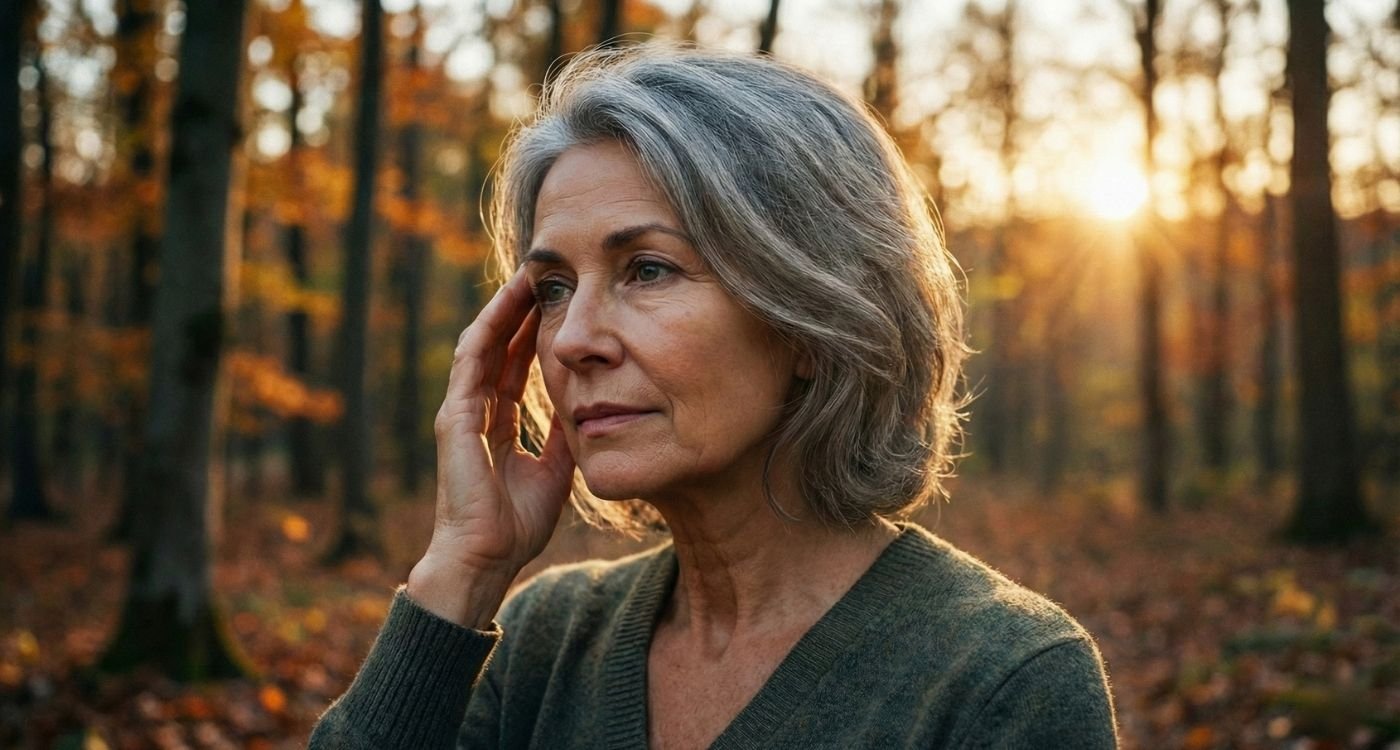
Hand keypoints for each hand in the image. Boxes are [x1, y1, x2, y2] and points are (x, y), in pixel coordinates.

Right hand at [408, 269, 574, 626]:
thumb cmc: (516, 525)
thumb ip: (564, 435)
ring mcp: (460, 410)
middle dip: (520, 310)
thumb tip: (588, 405)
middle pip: (498, 346)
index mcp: (496, 423)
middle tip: (545, 274)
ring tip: (528, 275)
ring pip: (482, 343)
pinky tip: (507, 303)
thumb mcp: (555, 469)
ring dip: (504, 308)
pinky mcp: (454, 416)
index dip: (533, 334)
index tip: (557, 304)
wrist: (486, 558)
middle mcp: (475, 410)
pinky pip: (472, 360)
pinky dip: (489, 328)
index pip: (514, 366)